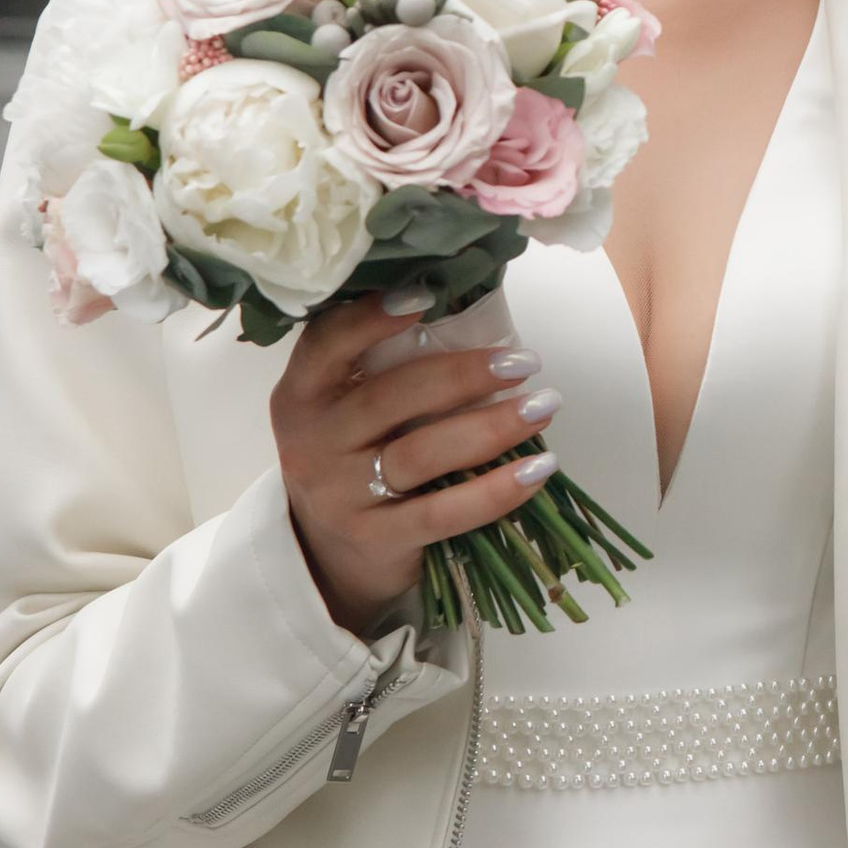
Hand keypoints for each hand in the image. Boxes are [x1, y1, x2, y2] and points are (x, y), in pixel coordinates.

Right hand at [271, 293, 566, 637]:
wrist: (326, 552)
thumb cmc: (354, 455)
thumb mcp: (343, 409)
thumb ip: (383, 368)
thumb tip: (476, 314)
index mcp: (303, 394)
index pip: (325, 344)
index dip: (370, 318)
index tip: (427, 295)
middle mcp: (313, 442)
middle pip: (391, 398)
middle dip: (464, 375)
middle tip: (525, 361)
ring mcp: (341, 495)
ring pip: (421, 454)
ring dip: (491, 427)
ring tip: (544, 406)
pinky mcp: (375, 538)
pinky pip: (443, 513)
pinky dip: (495, 491)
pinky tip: (538, 470)